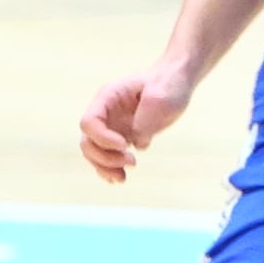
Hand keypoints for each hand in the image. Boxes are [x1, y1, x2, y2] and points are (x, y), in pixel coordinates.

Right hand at [78, 60, 192, 184]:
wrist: (175, 83)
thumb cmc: (168, 85)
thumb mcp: (160, 98)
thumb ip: (145, 120)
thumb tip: (136, 142)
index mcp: (107, 98)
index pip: (89, 122)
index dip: (102, 138)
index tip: (125, 145)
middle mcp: (104, 114)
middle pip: (87, 142)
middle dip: (104, 157)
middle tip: (132, 161)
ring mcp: (111, 127)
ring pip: (94, 153)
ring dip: (104, 168)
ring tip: (123, 178)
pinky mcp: (121, 138)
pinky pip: (107, 158)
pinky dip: (109, 170)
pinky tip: (119, 178)